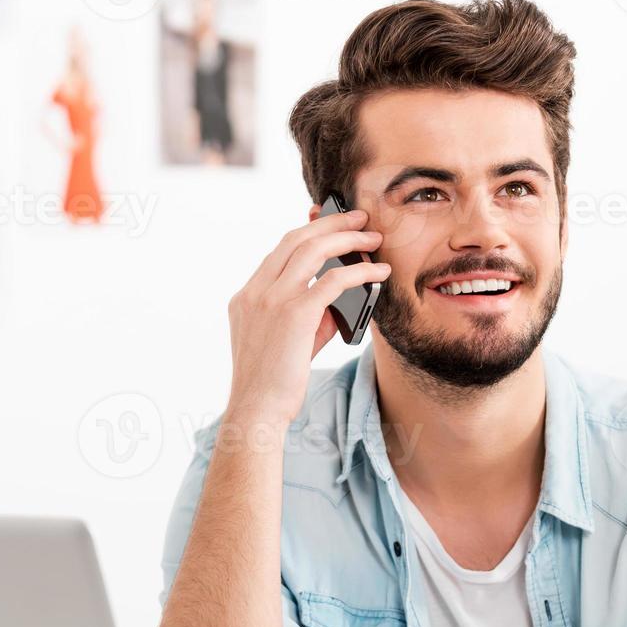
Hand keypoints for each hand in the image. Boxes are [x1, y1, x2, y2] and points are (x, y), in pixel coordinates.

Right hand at [224, 207, 388, 428]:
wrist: (257, 409)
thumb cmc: (274, 382)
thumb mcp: (286, 340)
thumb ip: (310, 314)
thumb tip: (344, 295)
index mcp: (248, 295)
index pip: (280, 250)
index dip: (310, 231)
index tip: (334, 225)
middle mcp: (256, 291)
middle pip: (296, 239)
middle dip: (332, 224)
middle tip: (360, 218)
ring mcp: (272, 300)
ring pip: (313, 250)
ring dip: (348, 240)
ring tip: (373, 238)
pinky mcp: (294, 314)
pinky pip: (332, 280)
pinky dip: (359, 272)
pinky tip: (378, 272)